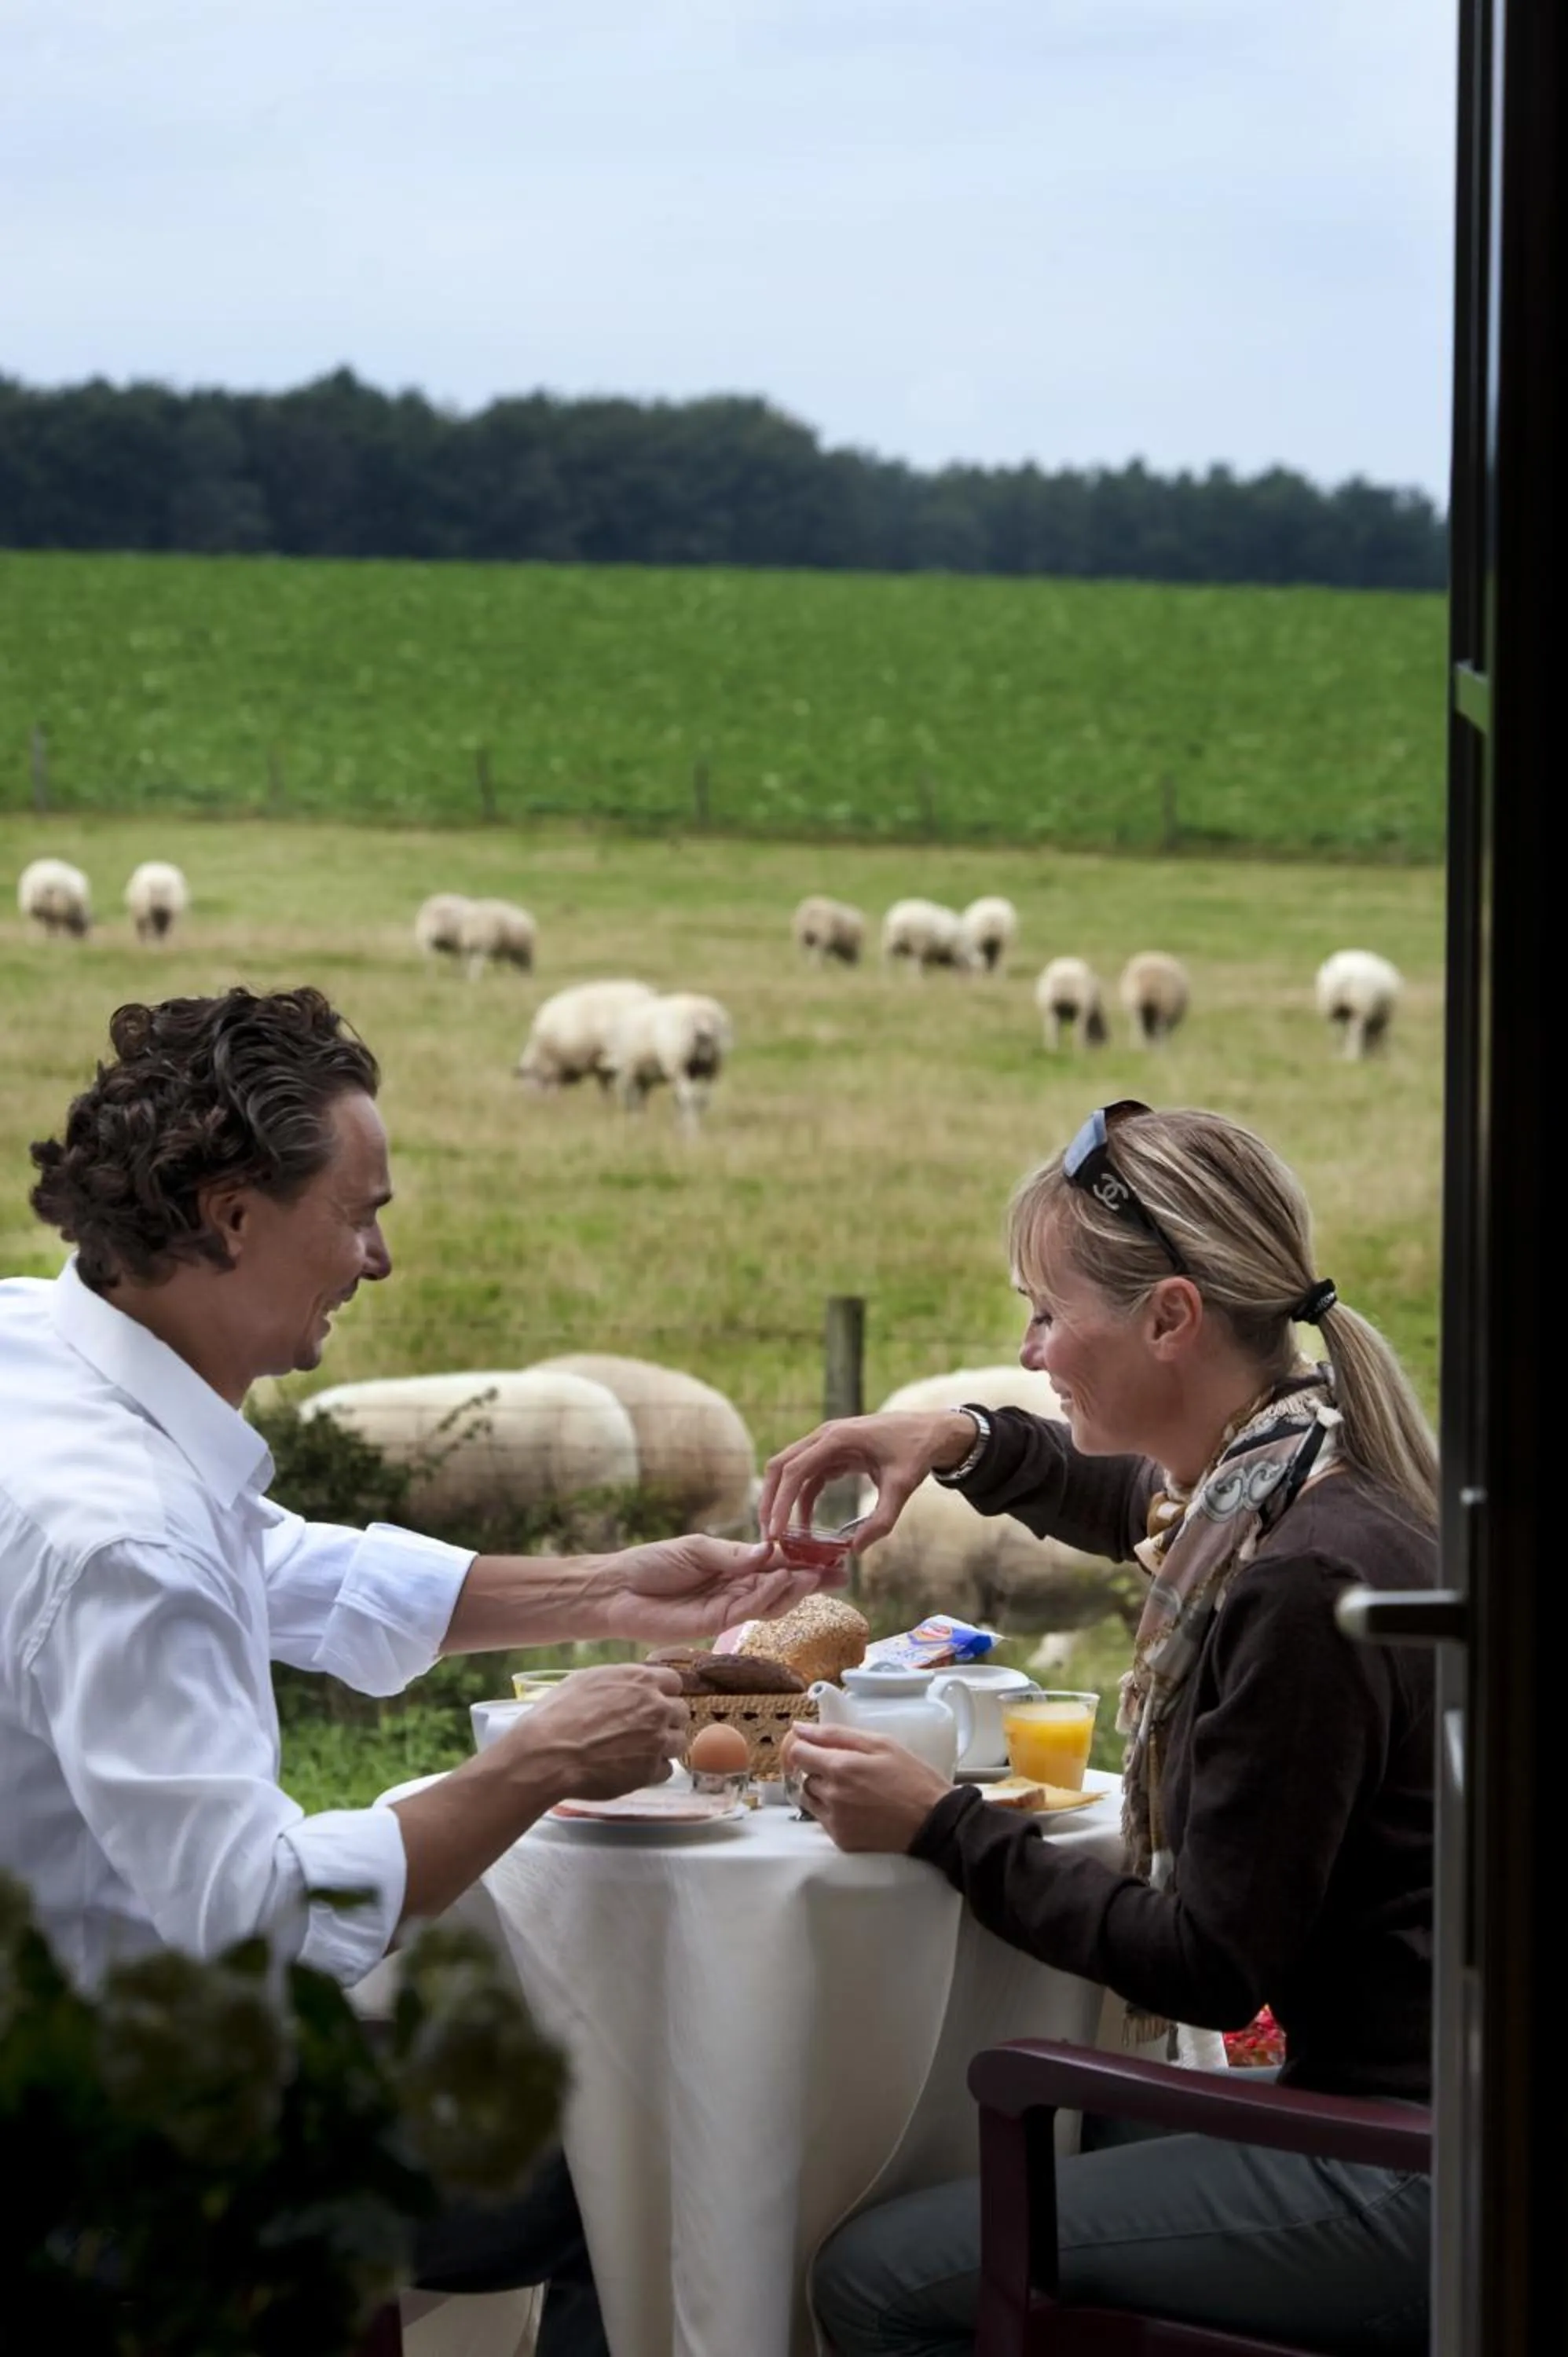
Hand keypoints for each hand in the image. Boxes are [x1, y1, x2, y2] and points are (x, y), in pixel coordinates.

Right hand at [508, 1663, 688, 1800]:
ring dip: (664, 1746)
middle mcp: (656, 1707)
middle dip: (667, 1720)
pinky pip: (666, 1770)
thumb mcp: (586, 1680)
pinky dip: (653, 1771)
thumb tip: (628, 1685)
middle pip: (681, 1712)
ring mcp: (656, 1740)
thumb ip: (618, 1681)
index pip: (674, 1682)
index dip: (664, 1693)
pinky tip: (633, 1770)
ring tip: (640, 1752)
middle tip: (646, 1729)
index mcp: (640, 1680)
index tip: (653, 1702)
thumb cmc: (558, 1714)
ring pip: (679, 1741)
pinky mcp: (650, 1771)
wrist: (548, 1753)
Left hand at [597, 1534, 845, 1643]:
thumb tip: (770, 1550)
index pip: (776, 1563)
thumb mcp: (697, 1549)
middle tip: (838, 1571)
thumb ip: (734, 1554)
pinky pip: (748, 1611)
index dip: (803, 1560)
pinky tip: (779, 1580)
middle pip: (782, 1586)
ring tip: (812, 1573)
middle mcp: (736, 1588)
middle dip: (811, 1579)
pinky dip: (765, 1595)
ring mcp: (728, 1608)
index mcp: (734, 1566)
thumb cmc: (652, 1564)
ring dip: (793, 1588)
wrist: (618, 1591)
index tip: (830, 1555)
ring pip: (771, 1602)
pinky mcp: (715, 1624)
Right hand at [756, 1410, 974, 1547]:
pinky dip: (801, 1500)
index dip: (780, 1502)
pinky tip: (803, 1526)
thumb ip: (881, 1520)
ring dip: (781, 1500)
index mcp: (837, 1438)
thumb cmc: (917, 1453)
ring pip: (789, 1471)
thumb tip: (855, 1550)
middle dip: (770, 1501)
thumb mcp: (902, 1488)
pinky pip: (807, 1476)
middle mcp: (825, 1436)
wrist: (932, 1432)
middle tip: (767, 1535)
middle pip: (781, 1467)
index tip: (774, 1532)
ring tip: (779, 1534)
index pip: (795, 1471)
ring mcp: (827, 1443)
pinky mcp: (833, 1453)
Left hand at [781, 1723, 951, 1851]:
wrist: (934, 1821)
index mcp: (840, 1767)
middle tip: (846, 1769)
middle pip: (803, 1777)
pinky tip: (857, 1808)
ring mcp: (835, 1821)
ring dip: (822, 1791)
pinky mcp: (841, 1840)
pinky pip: (823, 1821)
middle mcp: (832, 1795)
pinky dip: (832, 1812)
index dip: (803, 1746)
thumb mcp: (881, 1743)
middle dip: (818, 1769)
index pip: (797, 1753)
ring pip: (810, 1799)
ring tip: (851, 1789)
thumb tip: (801, 1728)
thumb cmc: (912, 1777)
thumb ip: (836, 1734)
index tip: (813, 1747)